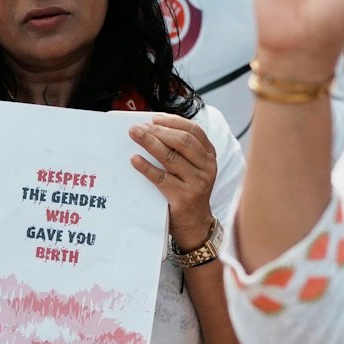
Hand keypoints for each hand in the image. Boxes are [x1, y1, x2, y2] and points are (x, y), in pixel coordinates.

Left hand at [129, 114, 218, 248]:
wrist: (195, 225)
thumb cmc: (188, 192)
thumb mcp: (192, 169)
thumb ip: (180, 151)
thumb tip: (151, 129)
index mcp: (209, 156)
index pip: (194, 131)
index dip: (173, 122)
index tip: (154, 118)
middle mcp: (206, 168)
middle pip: (182, 141)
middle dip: (159, 131)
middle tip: (138, 127)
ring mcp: (197, 183)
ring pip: (171, 157)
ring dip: (150, 143)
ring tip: (135, 135)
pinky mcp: (183, 197)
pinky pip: (161, 178)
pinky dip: (146, 167)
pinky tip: (134, 160)